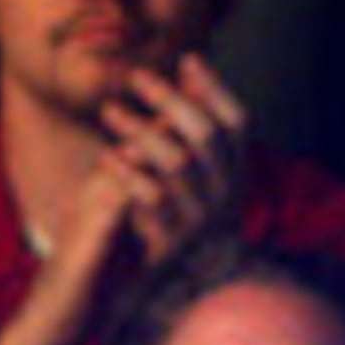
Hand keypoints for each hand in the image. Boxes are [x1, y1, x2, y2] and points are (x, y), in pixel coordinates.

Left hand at [95, 55, 250, 266]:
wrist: (157, 285)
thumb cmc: (170, 209)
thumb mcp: (188, 165)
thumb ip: (190, 121)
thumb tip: (191, 62)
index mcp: (236, 172)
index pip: (237, 121)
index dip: (215, 87)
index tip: (186, 59)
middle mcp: (226, 195)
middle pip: (205, 133)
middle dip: (169, 98)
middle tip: (135, 77)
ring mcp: (201, 220)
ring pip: (176, 161)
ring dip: (140, 130)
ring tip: (109, 112)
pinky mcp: (172, 242)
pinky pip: (151, 197)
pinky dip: (127, 172)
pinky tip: (107, 157)